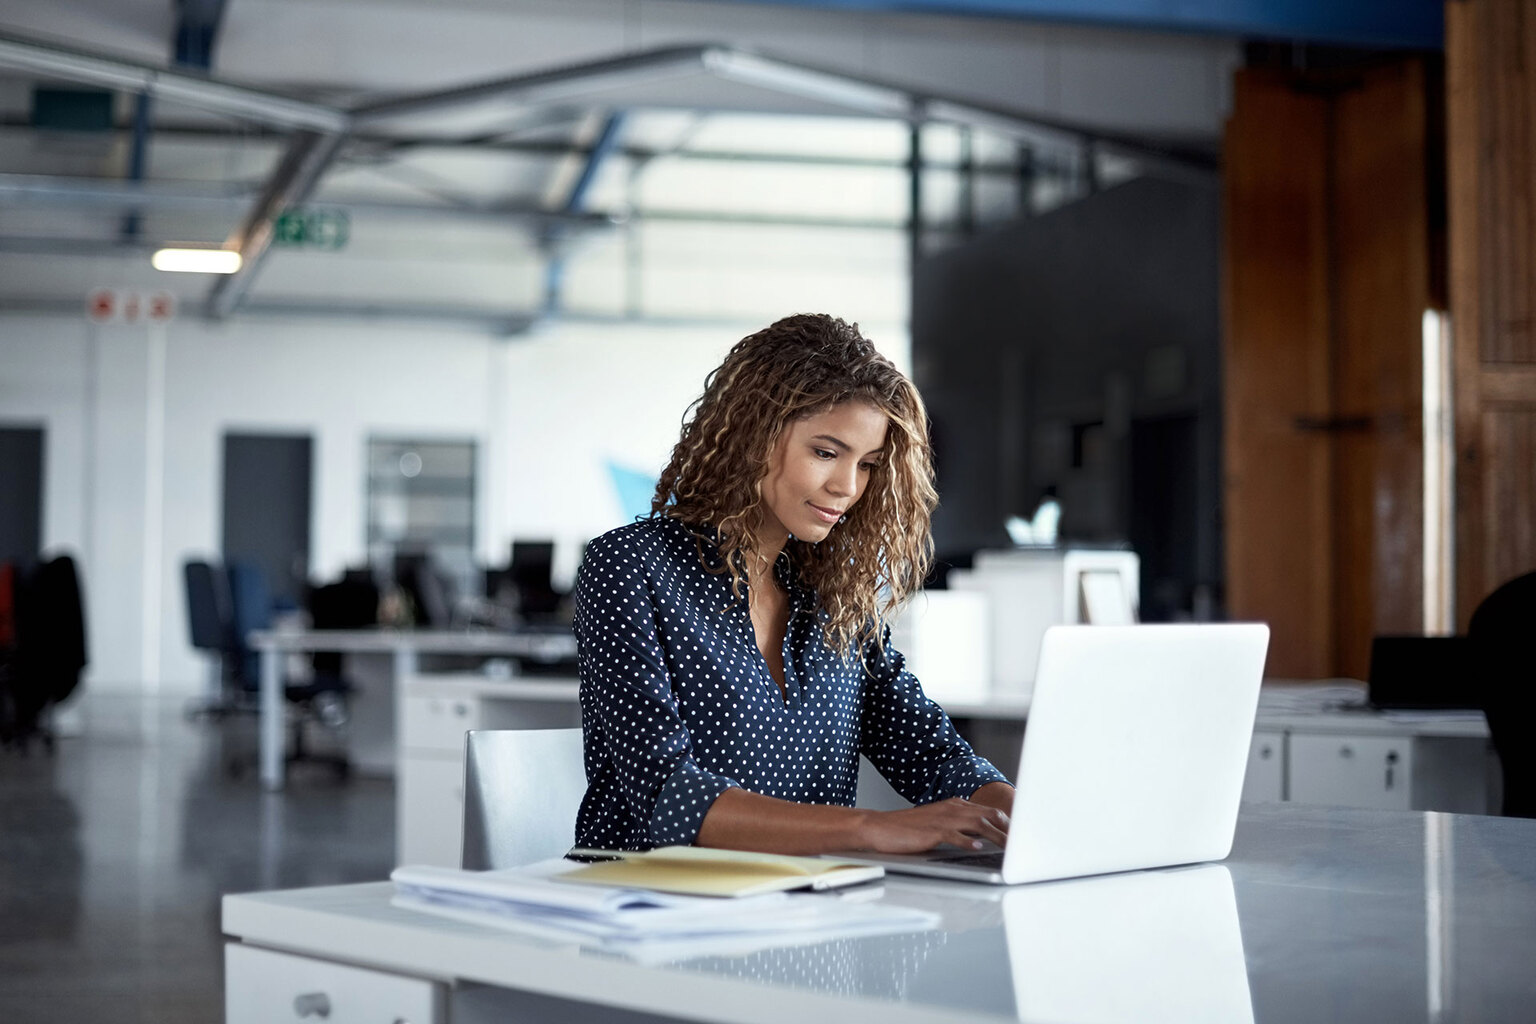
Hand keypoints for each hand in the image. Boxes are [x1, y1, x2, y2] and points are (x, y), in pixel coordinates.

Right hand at [856, 797, 1008, 853]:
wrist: (880, 826)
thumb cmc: (908, 828)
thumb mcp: (937, 822)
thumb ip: (959, 826)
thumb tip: (980, 837)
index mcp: (954, 805)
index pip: (988, 811)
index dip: (1006, 822)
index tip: (1020, 833)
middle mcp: (952, 808)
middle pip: (988, 815)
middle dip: (1008, 829)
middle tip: (1022, 842)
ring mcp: (942, 819)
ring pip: (977, 824)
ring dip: (995, 836)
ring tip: (1009, 847)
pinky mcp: (932, 831)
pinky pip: (955, 836)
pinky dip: (968, 842)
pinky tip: (977, 849)